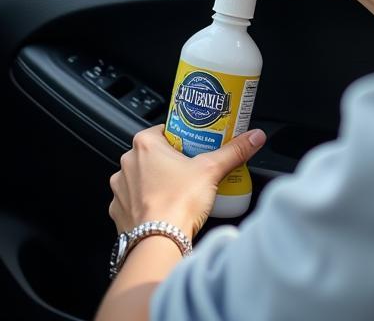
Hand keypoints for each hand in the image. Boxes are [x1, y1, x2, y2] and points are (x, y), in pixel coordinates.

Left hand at [108, 125, 265, 238]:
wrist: (158, 243)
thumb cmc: (178, 202)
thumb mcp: (212, 170)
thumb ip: (234, 150)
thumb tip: (254, 136)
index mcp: (145, 145)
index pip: (165, 130)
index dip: (182, 137)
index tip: (195, 144)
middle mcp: (127, 163)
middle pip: (153, 154)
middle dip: (170, 160)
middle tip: (191, 168)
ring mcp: (120, 189)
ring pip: (141, 178)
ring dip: (155, 182)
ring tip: (179, 191)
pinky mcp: (118, 212)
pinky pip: (134, 201)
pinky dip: (146, 203)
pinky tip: (164, 208)